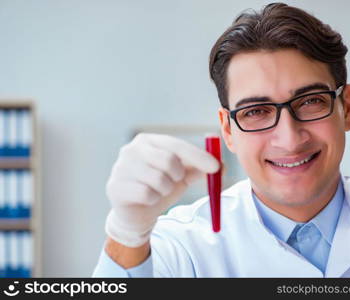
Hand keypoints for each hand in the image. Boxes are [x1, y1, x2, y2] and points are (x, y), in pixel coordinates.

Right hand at [105, 133, 219, 246]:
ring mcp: (121, 167)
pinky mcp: (115, 186)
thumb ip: (199, 168)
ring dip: (165, 190)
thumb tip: (221, 166)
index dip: (198, 156)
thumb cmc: (160, 187)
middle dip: (178, 176)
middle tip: (174, 181)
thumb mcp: (181, 176)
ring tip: (158, 191)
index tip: (216, 168)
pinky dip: (153, 200)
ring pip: (158, 179)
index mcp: (149, 141)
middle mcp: (132, 149)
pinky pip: (147, 194)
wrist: (136, 213)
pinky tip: (146, 199)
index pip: (177, 145)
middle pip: (168, 160)